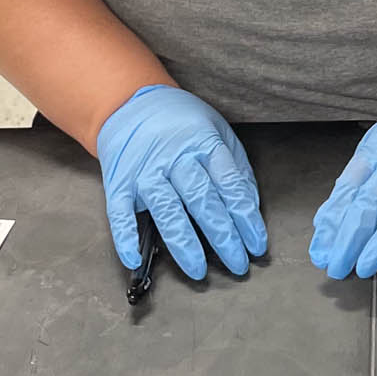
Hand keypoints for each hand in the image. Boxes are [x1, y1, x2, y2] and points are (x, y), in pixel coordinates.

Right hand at [95, 85, 266, 280]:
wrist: (130, 104)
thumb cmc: (181, 123)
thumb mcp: (217, 131)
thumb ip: (236, 168)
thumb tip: (251, 207)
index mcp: (204, 143)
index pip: (229, 184)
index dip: (245, 217)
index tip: (257, 244)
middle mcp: (175, 157)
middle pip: (202, 199)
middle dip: (222, 236)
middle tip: (238, 264)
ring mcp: (145, 171)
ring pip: (166, 209)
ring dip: (183, 243)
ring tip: (198, 270)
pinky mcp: (119, 183)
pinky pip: (120, 213)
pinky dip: (124, 237)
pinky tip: (134, 260)